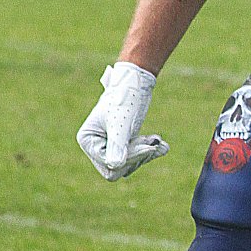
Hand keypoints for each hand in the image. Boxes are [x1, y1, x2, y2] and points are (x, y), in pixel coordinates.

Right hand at [76, 62, 168, 179]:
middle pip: (118, 168)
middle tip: (154, 142)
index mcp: (88, 140)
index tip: (148, 145)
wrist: (136, 82)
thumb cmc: (125, 98)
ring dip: (145, 154)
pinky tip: (162, 145)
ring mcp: (108, 145)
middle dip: (138, 157)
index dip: (130, 158)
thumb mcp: (121, 122)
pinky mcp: (122, 142)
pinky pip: (135, 157)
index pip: (110, 165)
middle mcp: (95, 145)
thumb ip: (117, 144)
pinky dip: (149, 151)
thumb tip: (115, 166)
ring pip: (128, 165)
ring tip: (157, 140)